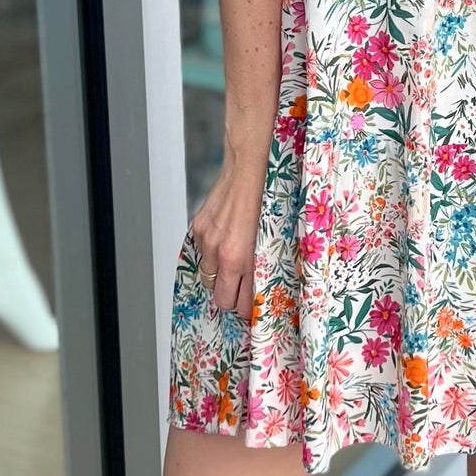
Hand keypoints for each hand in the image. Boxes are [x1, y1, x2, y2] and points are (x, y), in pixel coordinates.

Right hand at [188, 159, 267, 320]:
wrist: (250, 166)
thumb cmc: (270, 197)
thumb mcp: (277, 238)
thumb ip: (267, 264)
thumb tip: (267, 286)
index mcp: (242, 258)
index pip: (238, 304)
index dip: (246, 308)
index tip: (251, 306)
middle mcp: (221, 252)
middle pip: (219, 297)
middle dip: (231, 298)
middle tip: (241, 291)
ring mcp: (207, 240)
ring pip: (207, 277)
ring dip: (219, 276)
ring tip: (233, 266)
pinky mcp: (198, 227)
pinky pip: (201, 253)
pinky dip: (211, 254)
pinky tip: (224, 243)